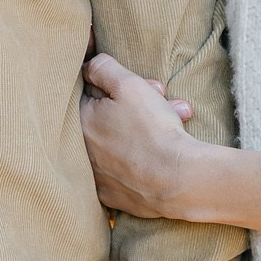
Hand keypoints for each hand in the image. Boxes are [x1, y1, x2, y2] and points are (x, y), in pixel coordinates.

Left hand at [80, 54, 211, 221]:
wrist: (179, 180)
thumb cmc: (153, 129)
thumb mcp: (129, 85)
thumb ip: (103, 68)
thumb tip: (89, 64)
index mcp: (80, 122)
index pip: (90, 92)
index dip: (118, 84)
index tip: (142, 86)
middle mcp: (82, 152)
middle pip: (108, 115)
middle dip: (138, 103)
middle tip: (162, 96)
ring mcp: (97, 177)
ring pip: (121, 140)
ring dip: (148, 126)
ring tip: (178, 117)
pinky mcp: (114, 195)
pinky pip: (125, 168)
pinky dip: (142, 157)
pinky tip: (162, 150)